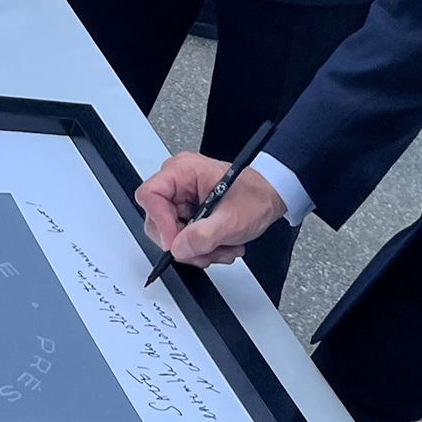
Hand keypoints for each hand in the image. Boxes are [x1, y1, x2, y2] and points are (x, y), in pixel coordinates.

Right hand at [134, 154, 284, 267]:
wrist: (270, 197)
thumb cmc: (255, 195)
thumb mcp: (232, 219)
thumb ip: (204, 235)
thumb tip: (178, 248)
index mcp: (183, 171)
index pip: (151, 196)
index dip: (160, 223)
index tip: (177, 243)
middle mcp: (178, 181)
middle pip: (157, 220)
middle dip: (183, 243)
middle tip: (205, 250)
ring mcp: (181, 197)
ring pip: (171, 234)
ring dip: (196, 249)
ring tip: (220, 247)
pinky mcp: (187, 211)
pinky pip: (182, 237)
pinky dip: (200, 247)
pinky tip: (218, 244)